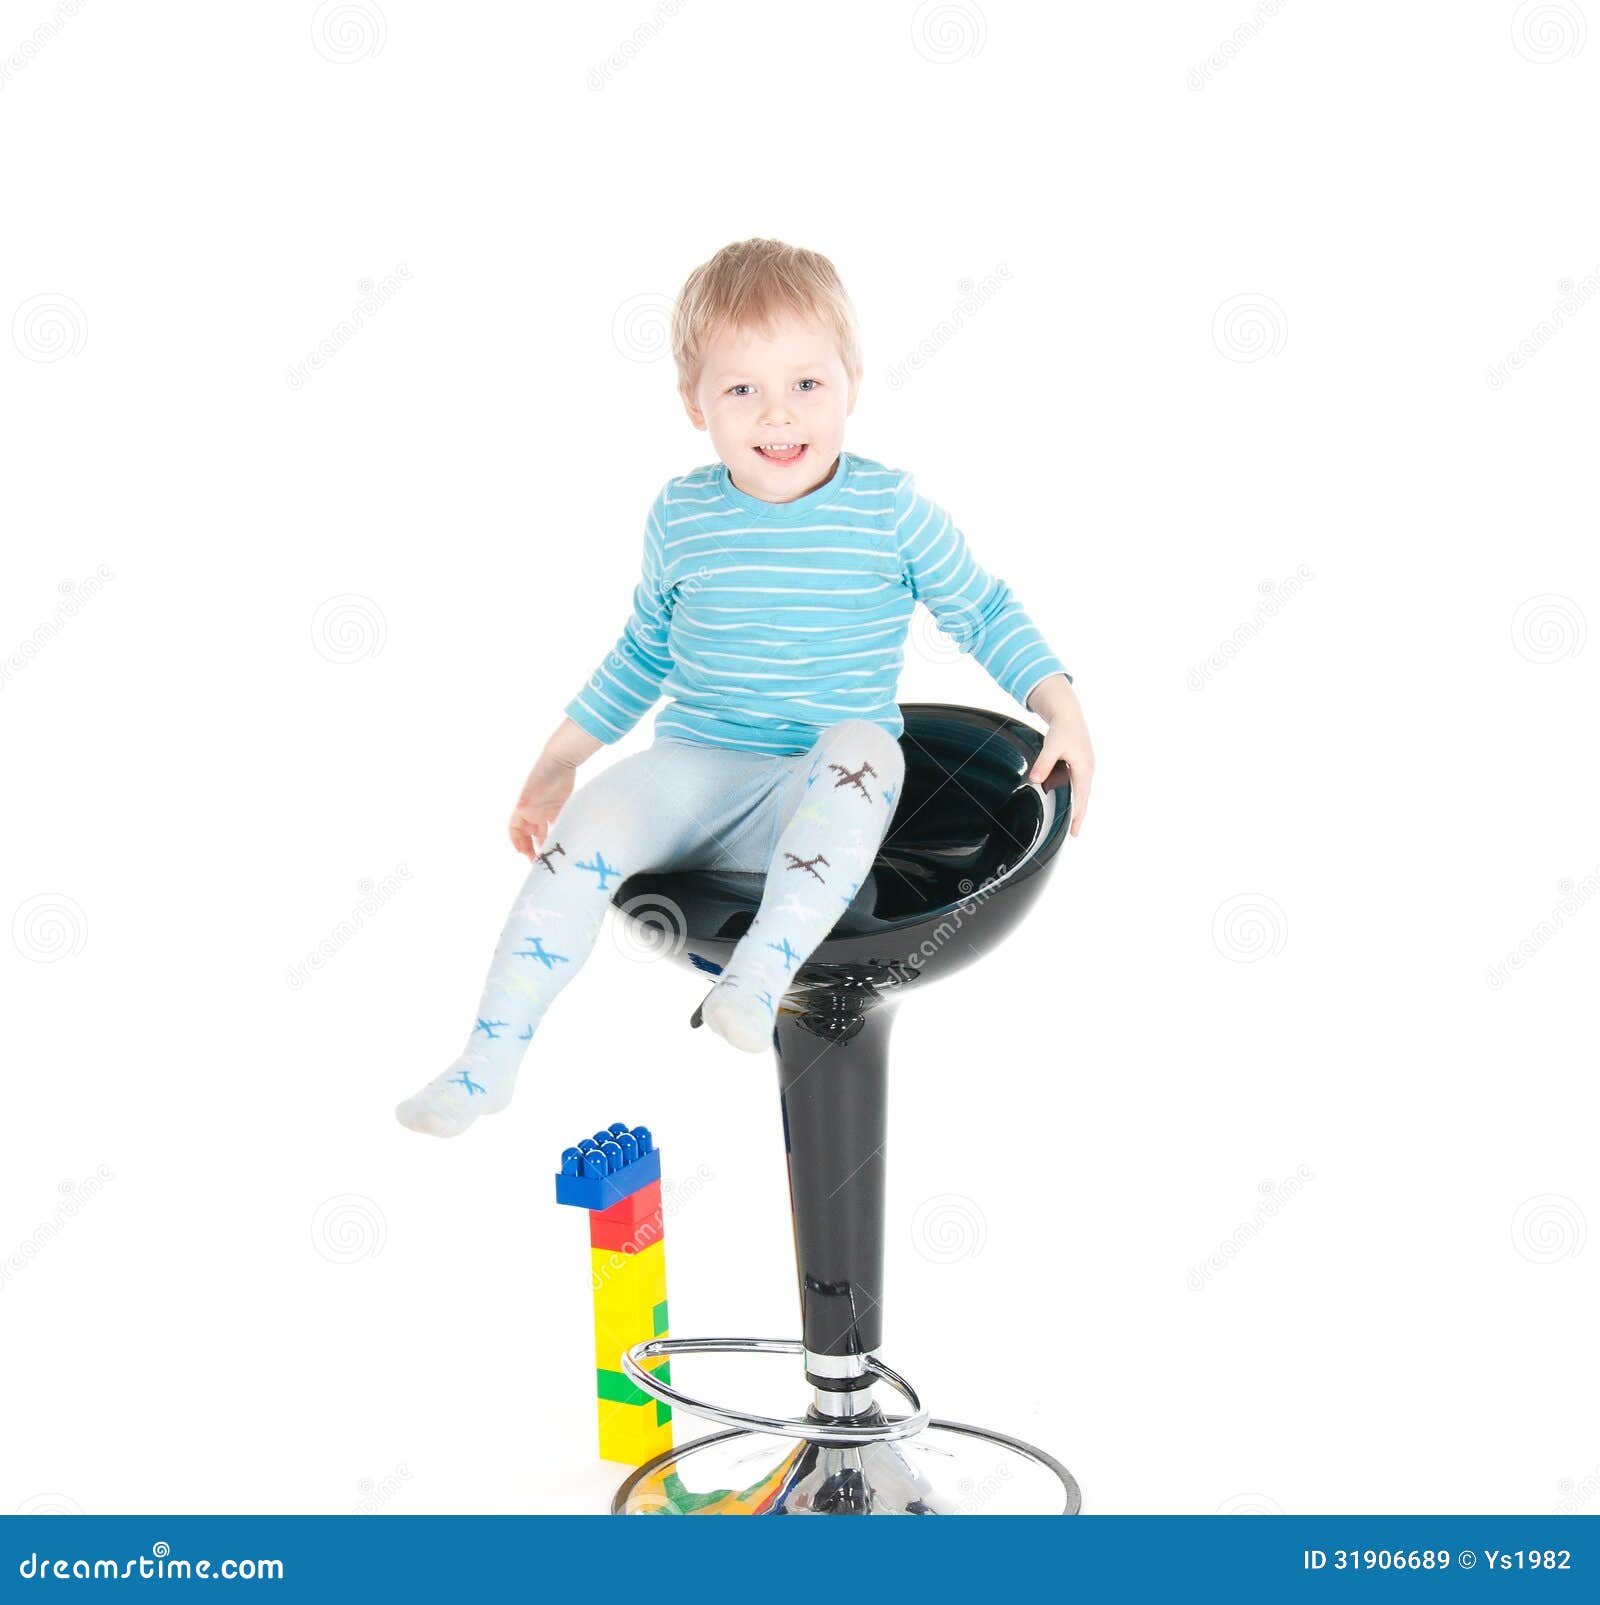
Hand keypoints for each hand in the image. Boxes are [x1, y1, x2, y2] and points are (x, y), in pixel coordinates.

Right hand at [508, 754, 576, 862]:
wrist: (561, 760)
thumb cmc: (544, 773)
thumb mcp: (533, 789)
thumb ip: (527, 800)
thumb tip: (519, 809)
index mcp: (523, 808)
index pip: (514, 829)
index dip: (515, 841)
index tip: (522, 852)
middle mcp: (533, 811)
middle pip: (527, 834)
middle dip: (529, 848)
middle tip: (537, 861)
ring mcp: (545, 809)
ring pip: (541, 832)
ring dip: (543, 844)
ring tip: (549, 856)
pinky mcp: (558, 807)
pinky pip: (555, 825)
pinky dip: (556, 834)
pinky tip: (561, 843)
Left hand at [1025, 675, 1093, 837]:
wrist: (1068, 715)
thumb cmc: (1061, 730)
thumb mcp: (1051, 746)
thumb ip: (1043, 763)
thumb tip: (1035, 780)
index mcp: (1083, 769)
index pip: (1081, 798)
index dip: (1078, 816)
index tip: (1075, 832)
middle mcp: (1088, 770)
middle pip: (1084, 798)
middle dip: (1080, 815)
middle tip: (1074, 834)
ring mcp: (1086, 767)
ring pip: (1082, 792)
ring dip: (1078, 806)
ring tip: (1073, 822)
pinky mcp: (1081, 764)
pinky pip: (1079, 785)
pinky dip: (1076, 796)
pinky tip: (1070, 802)